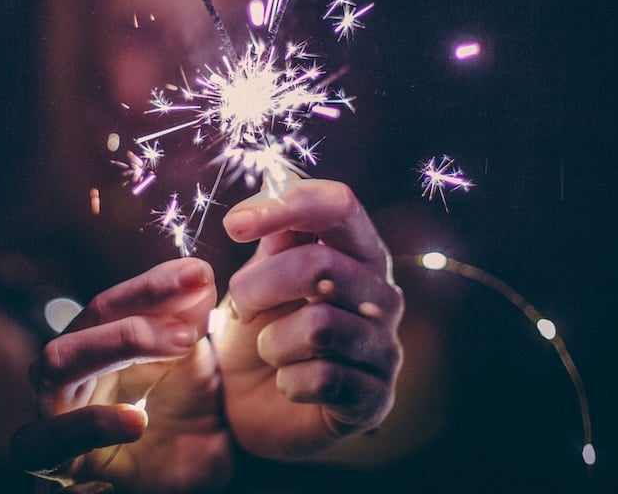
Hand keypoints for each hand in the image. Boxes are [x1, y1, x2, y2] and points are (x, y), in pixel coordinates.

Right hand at [13, 257, 232, 493]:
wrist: (184, 490)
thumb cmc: (184, 431)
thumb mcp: (197, 371)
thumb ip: (191, 325)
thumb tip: (198, 274)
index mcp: (96, 350)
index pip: (109, 305)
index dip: (151, 286)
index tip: (199, 275)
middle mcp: (67, 382)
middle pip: (80, 328)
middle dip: (134, 315)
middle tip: (190, 328)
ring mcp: (55, 422)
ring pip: (55, 368)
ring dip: (115, 349)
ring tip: (175, 356)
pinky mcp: (55, 469)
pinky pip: (45, 446)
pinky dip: (89, 428)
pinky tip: (135, 423)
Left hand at [213, 178, 403, 459]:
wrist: (248, 412)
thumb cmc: (253, 332)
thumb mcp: (253, 281)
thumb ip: (270, 244)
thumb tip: (277, 205)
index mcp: (354, 251)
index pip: (339, 205)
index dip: (286, 205)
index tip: (233, 225)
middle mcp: (381, 293)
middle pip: (322, 265)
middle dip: (259, 285)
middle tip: (237, 306)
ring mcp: (384, 347)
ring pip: (320, 324)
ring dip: (272, 340)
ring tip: (268, 351)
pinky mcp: (376, 398)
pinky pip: (325, 378)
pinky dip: (288, 381)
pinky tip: (288, 384)